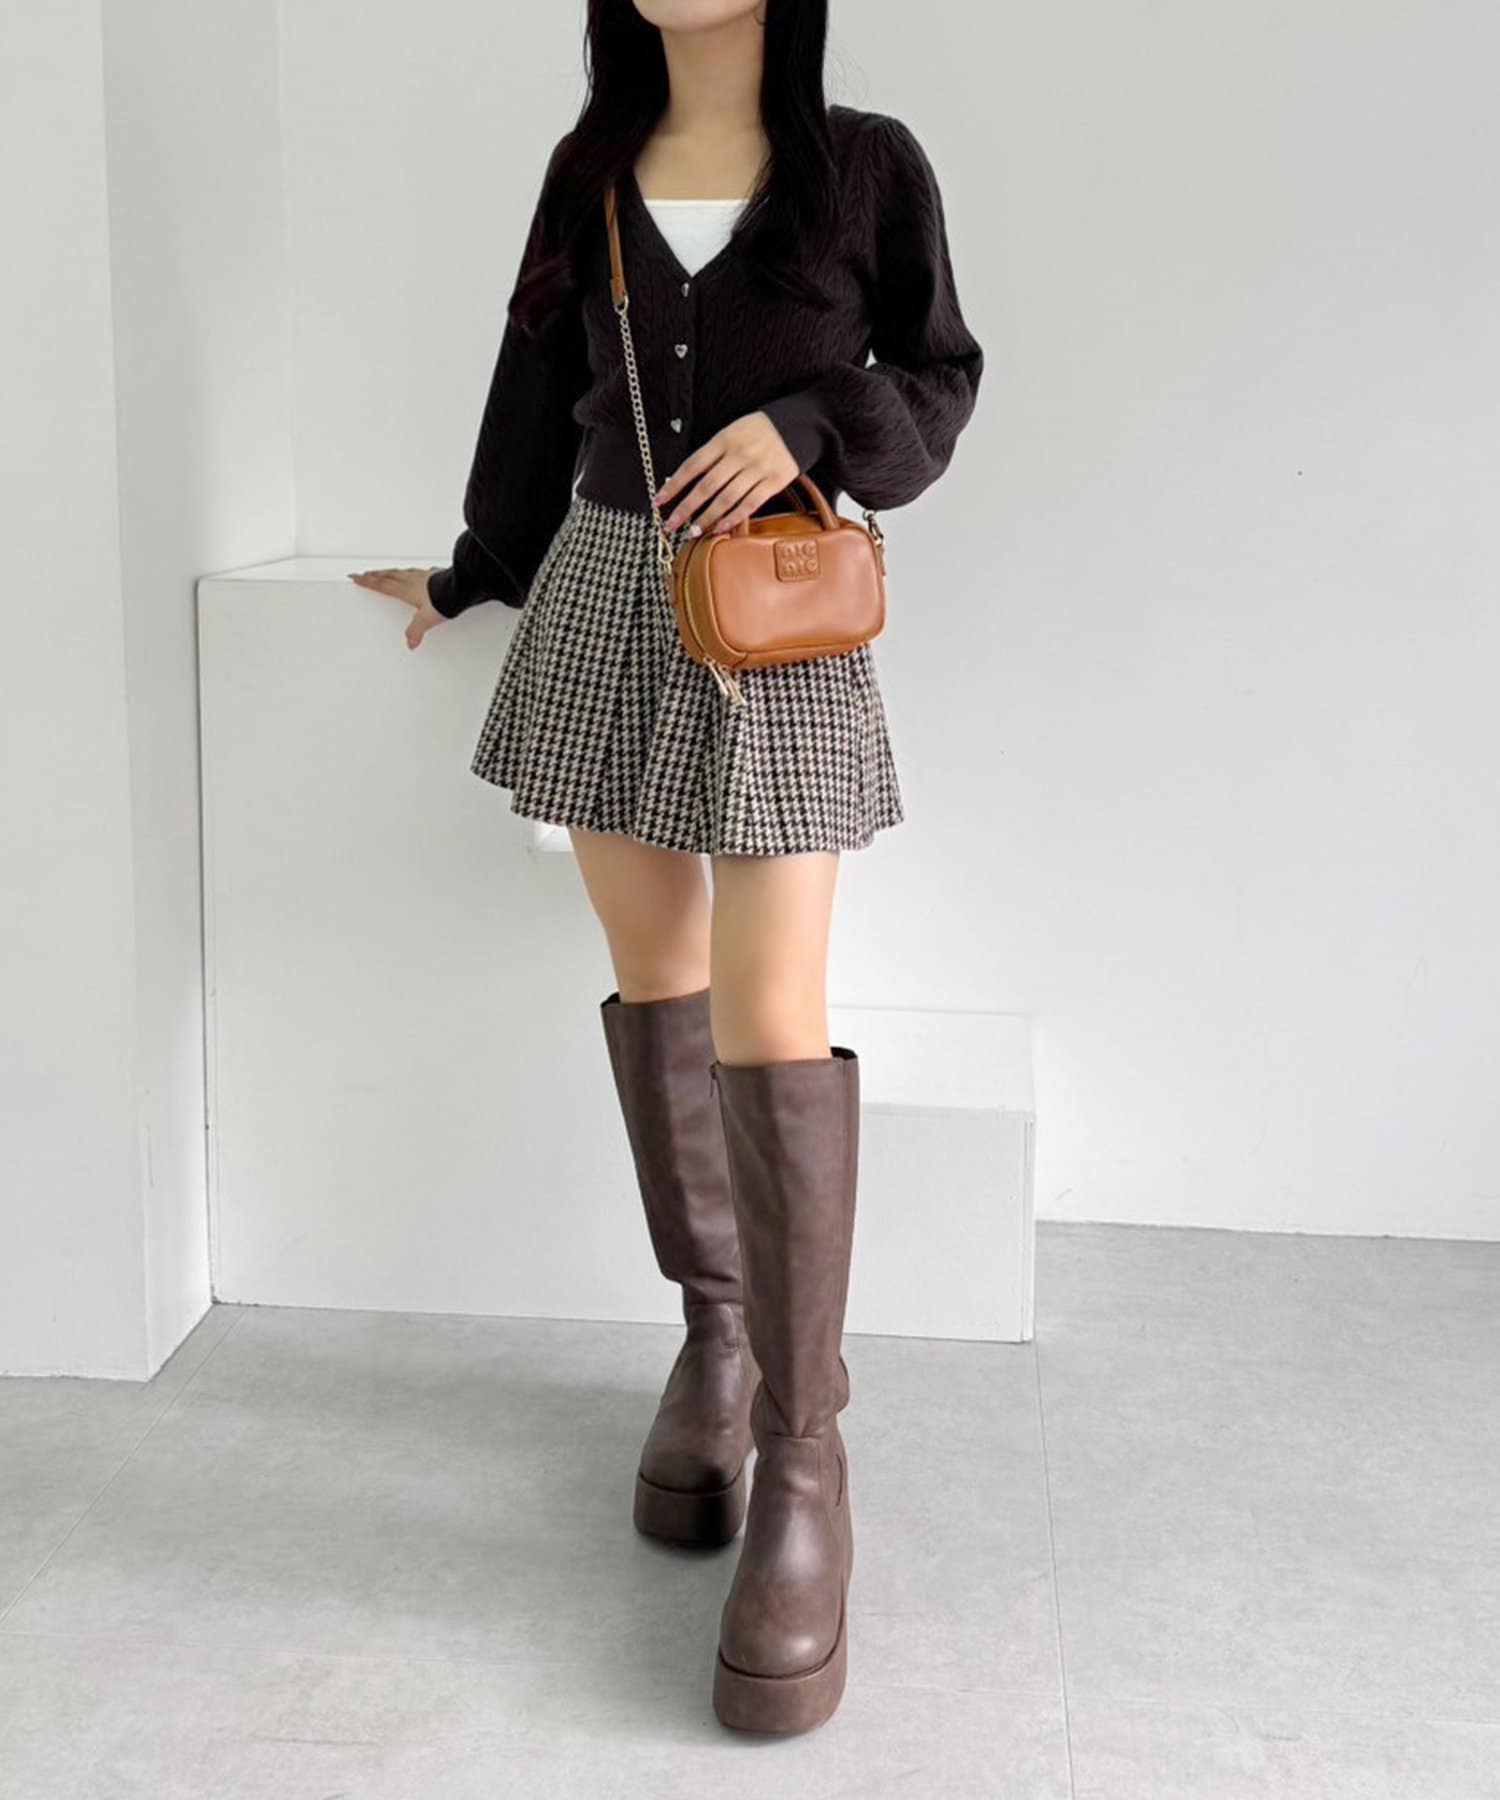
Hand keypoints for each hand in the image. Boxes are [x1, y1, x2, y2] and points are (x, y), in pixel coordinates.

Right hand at [348, 566, 445, 649]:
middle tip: (365, 573)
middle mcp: (413, 580)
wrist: (462, 588)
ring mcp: (425, 576)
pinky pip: (419, 572)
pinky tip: (418, 574)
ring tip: (386, 572)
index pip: (382, 585)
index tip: (356, 577)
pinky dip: (413, 573)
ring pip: (402, 572)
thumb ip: (415, 632)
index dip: (368, 581)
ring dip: (391, 572)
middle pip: (389, 575)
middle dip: (375, 575)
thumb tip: (411, 643)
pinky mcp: (436, 574)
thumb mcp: (426, 620)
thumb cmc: (445, 599)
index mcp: (406, 590)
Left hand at [656, 411, 798, 536]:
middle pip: (706, 485)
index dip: (674, 485)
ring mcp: (758, 468)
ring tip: (692, 531)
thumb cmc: (760, 431)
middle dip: (686, 508)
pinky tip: (719, 528)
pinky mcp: (775, 481)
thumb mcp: (733, 431)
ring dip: (706, 517)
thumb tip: (688, 480)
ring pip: (726, 498)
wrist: (799, 422)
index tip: (659, 502)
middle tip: (671, 525)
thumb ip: (714, 454)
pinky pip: (750, 503)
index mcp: (724, 439)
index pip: (693, 465)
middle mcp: (739, 454)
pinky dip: (733, 517)